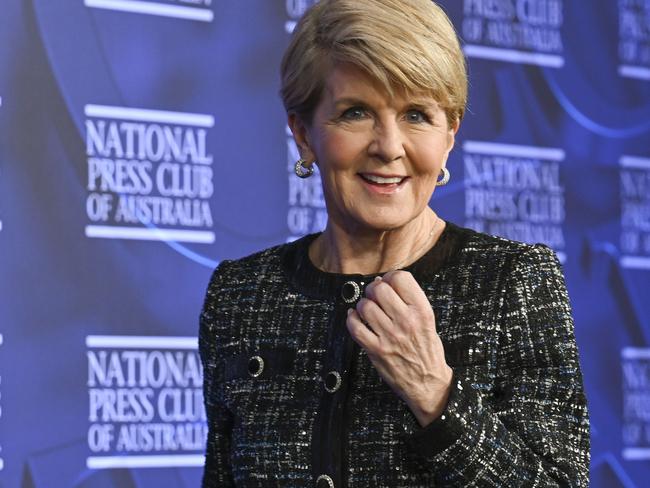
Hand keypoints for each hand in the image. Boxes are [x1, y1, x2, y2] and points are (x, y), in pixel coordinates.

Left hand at [346, 271, 452, 426]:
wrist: (428, 382)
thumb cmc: (426, 349)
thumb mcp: (427, 320)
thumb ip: (408, 300)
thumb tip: (382, 281)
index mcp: (421, 311)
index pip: (401, 278)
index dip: (390, 276)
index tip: (387, 282)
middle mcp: (406, 321)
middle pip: (379, 289)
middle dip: (373, 289)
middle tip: (374, 296)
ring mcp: (390, 336)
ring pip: (365, 307)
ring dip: (362, 305)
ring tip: (367, 310)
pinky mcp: (376, 350)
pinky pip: (355, 327)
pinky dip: (351, 319)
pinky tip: (355, 318)